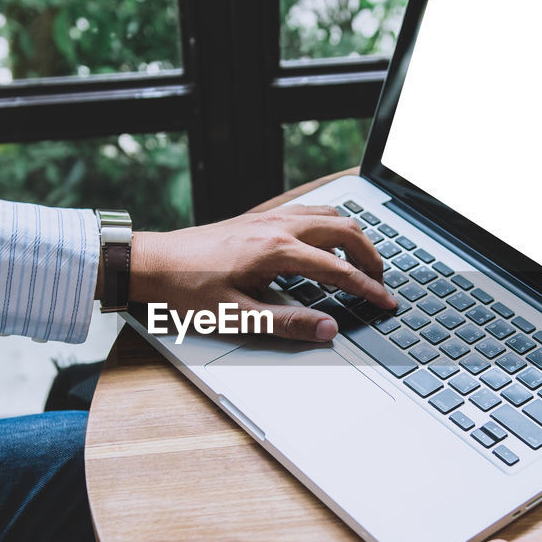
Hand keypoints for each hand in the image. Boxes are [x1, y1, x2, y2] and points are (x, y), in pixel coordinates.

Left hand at [128, 205, 396, 341]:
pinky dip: (330, 225)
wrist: (153, 263)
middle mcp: (278, 227)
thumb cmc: (187, 290)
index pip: (339, 270)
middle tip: (380, 282)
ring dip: (353, 237)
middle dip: (371, 257)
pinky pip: (308, 212)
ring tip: (362, 263)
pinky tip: (327, 243)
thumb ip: (287, 324)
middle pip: (345, 231)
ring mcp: (269, 217)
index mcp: (276, 252)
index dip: (368, 289)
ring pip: (329, 215)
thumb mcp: (237, 317)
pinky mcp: (259, 217)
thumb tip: (328, 330)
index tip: (387, 302)